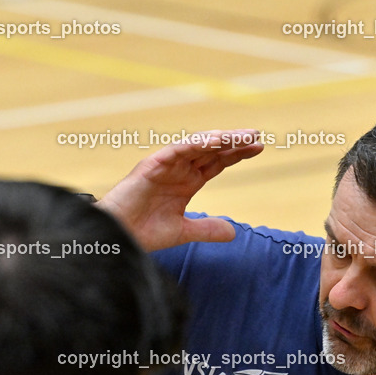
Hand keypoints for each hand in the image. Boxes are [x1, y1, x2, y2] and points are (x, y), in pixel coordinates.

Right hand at [98, 129, 263, 250]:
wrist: (116, 238)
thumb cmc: (142, 232)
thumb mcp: (183, 232)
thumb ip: (207, 229)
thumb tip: (234, 232)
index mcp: (187, 182)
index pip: (217, 162)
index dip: (237, 154)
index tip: (259, 147)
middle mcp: (178, 169)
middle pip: (212, 150)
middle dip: (234, 142)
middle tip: (257, 136)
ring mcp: (165, 165)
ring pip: (198, 145)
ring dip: (221, 139)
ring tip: (243, 136)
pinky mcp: (152, 165)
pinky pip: (177, 149)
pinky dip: (196, 144)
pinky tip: (216, 141)